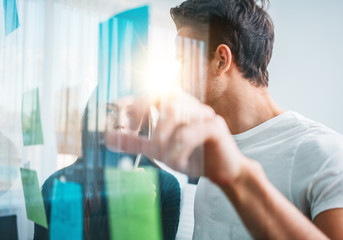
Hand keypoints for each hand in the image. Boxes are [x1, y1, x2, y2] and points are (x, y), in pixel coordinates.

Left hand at [105, 92, 247, 185]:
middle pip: (163, 96)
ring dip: (163, 135)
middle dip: (146, 114)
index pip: (152, 93)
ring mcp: (203, 114)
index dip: (134, 103)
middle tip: (137, 134)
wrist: (223, 172)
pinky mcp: (215, 127)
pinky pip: (192, 131)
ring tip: (163, 155)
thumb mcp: (158, 151)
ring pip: (176, 112)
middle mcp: (190, 105)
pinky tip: (179, 161)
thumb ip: (136, 143)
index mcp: (176, 107)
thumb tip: (108, 137)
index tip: (123, 125)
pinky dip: (179, 148)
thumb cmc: (193, 157)